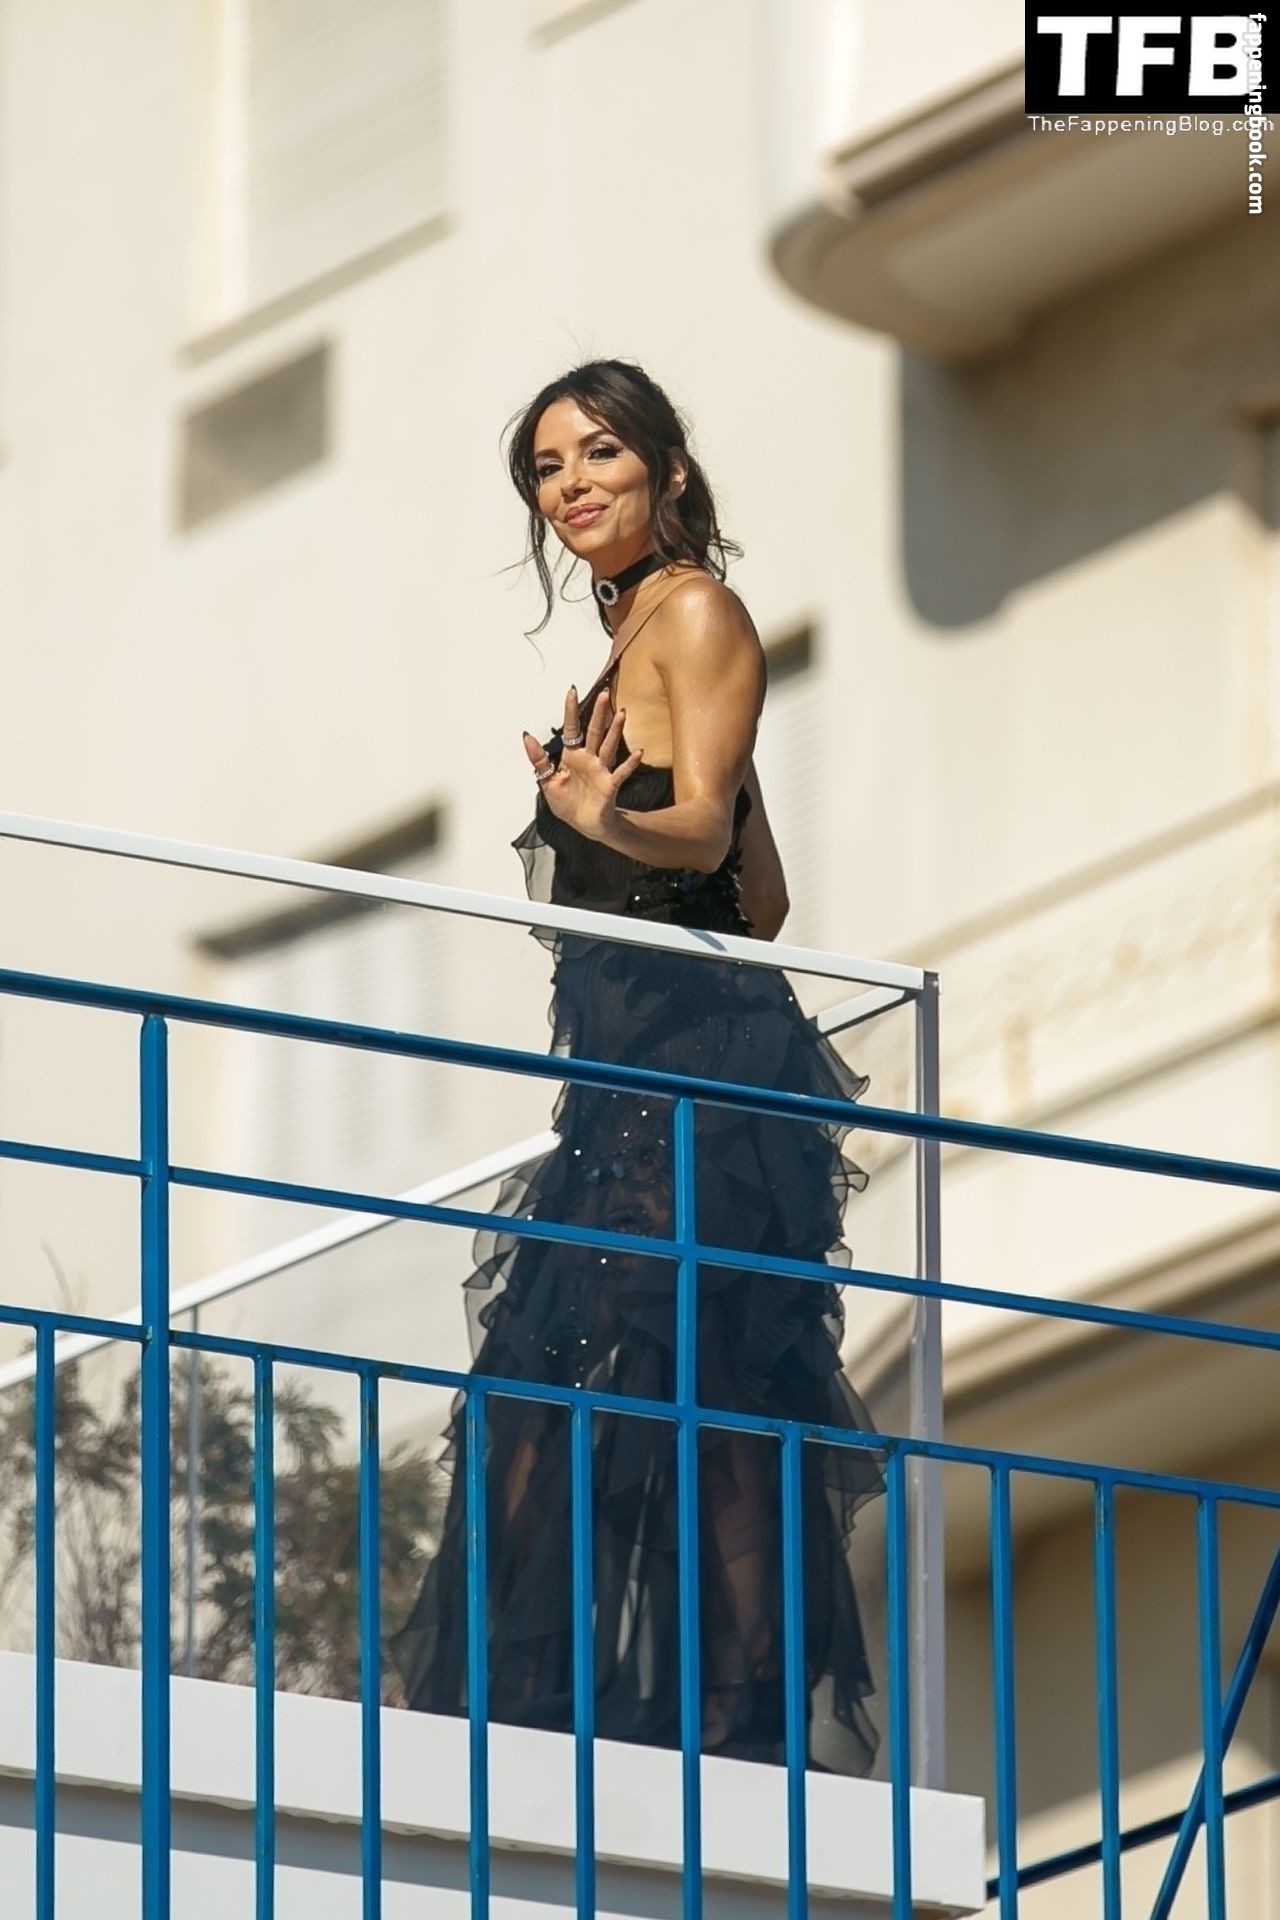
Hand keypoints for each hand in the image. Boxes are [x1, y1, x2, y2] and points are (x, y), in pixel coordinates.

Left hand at [522, 686, 643, 841]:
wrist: (585, 825)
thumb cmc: (569, 804)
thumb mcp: (547, 782)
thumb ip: (539, 759)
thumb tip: (527, 737)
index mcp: (572, 756)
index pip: (572, 728)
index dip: (571, 711)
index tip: (572, 691)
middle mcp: (589, 759)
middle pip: (594, 731)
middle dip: (598, 713)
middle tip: (603, 694)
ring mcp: (601, 770)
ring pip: (609, 746)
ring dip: (615, 731)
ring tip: (621, 714)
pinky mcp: (610, 785)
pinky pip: (621, 772)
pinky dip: (629, 763)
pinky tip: (638, 752)